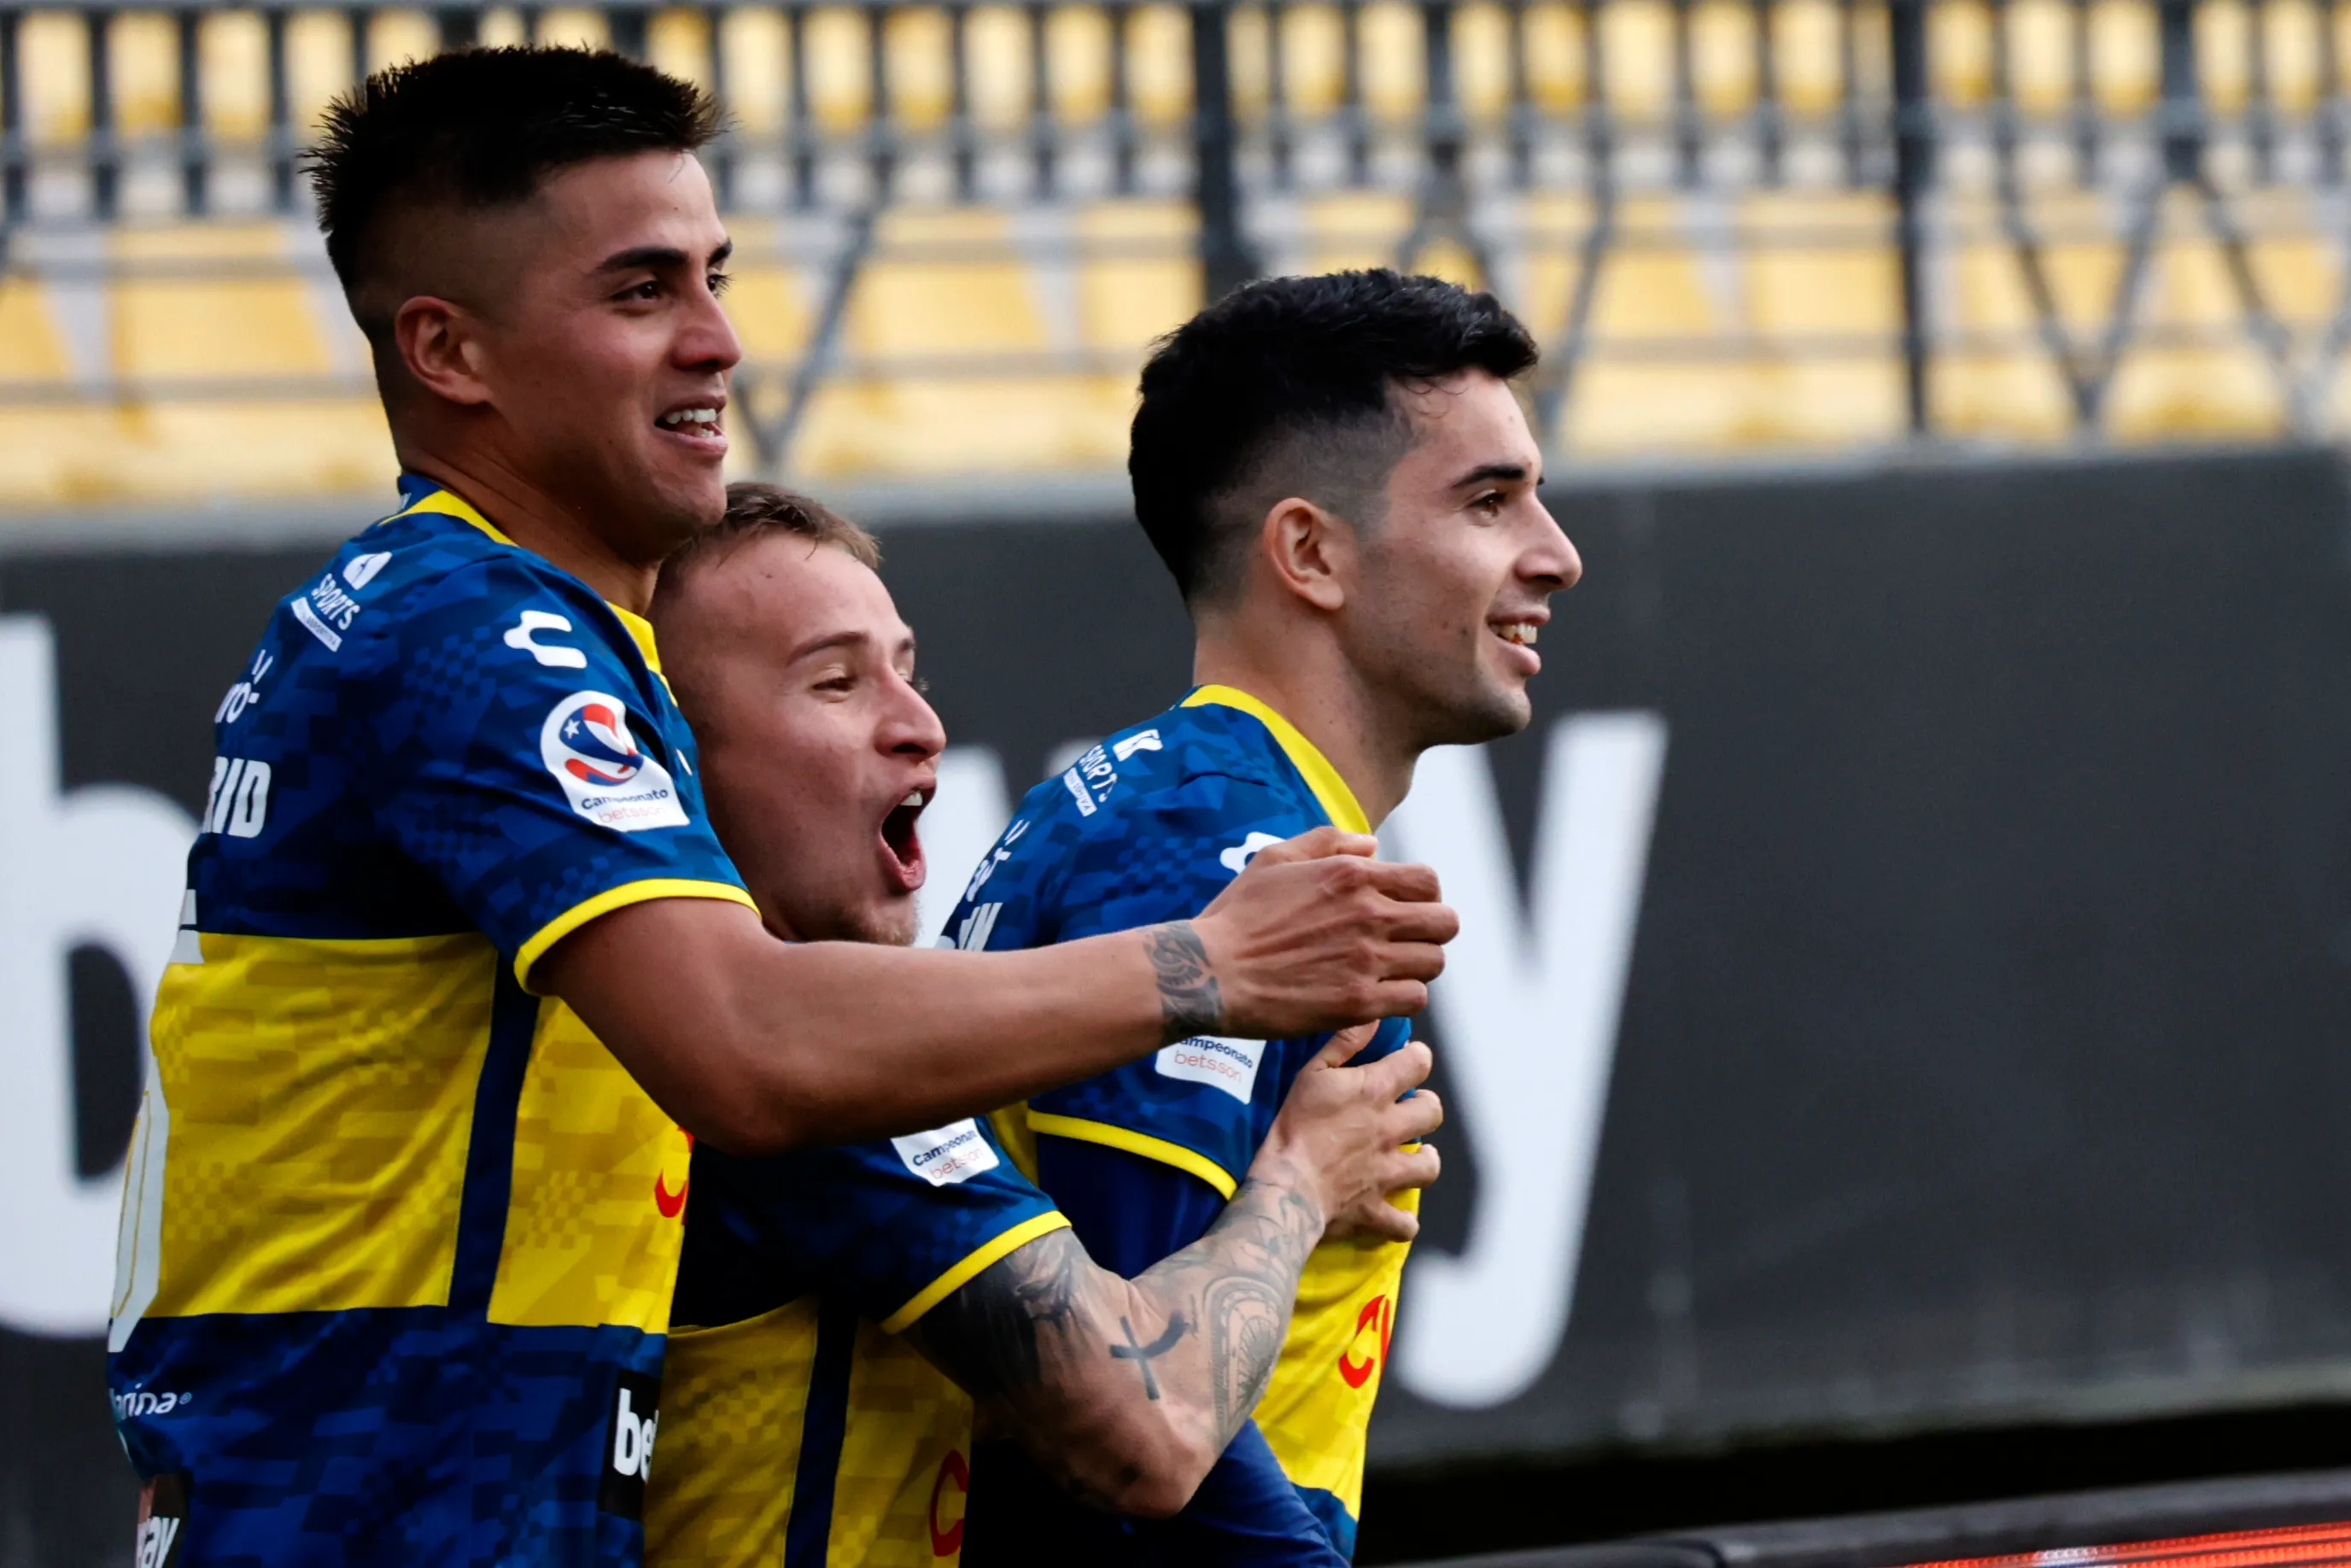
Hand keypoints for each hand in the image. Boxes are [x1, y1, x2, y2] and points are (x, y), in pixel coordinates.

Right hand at [1180, 827, 1455, 1040]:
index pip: (1428, 882)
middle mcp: (1368, 914)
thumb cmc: (1237, 916)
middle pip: (1445, 923)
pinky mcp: (1358, 1002)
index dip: (1423, 897)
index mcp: (1352, 876)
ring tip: (1389, 971)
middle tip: (1404, 943)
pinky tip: (1378, 995)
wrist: (1210, 972)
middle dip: (1431, 931)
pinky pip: (1414, 999)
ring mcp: (1366, 961)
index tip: (1403, 910)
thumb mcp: (1275, 859)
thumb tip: (1372, 846)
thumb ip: (1328, 842)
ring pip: (1433, 963)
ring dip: (1416, 967)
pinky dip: (1403, 998)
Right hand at [1252, 1025, 1443, 1244]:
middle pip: (1433, 1111)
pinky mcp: (1377, 1209)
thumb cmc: (1293, 1127)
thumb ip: (1344, 1044)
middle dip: (1426, 1105)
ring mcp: (1389, 1173)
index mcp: (1376, 1092)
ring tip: (1411, 1158)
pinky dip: (1402, 1222)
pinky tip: (1396, 1215)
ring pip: (1429, 1166)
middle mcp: (1391, 1130)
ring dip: (1424, 1160)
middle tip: (1409, 1108)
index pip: (1418, 1063)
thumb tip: (1372, 1017)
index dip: (1416, 1058)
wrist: (1286, 1188)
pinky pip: (1404, 1223)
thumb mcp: (1310, 1074)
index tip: (1407, 1060)